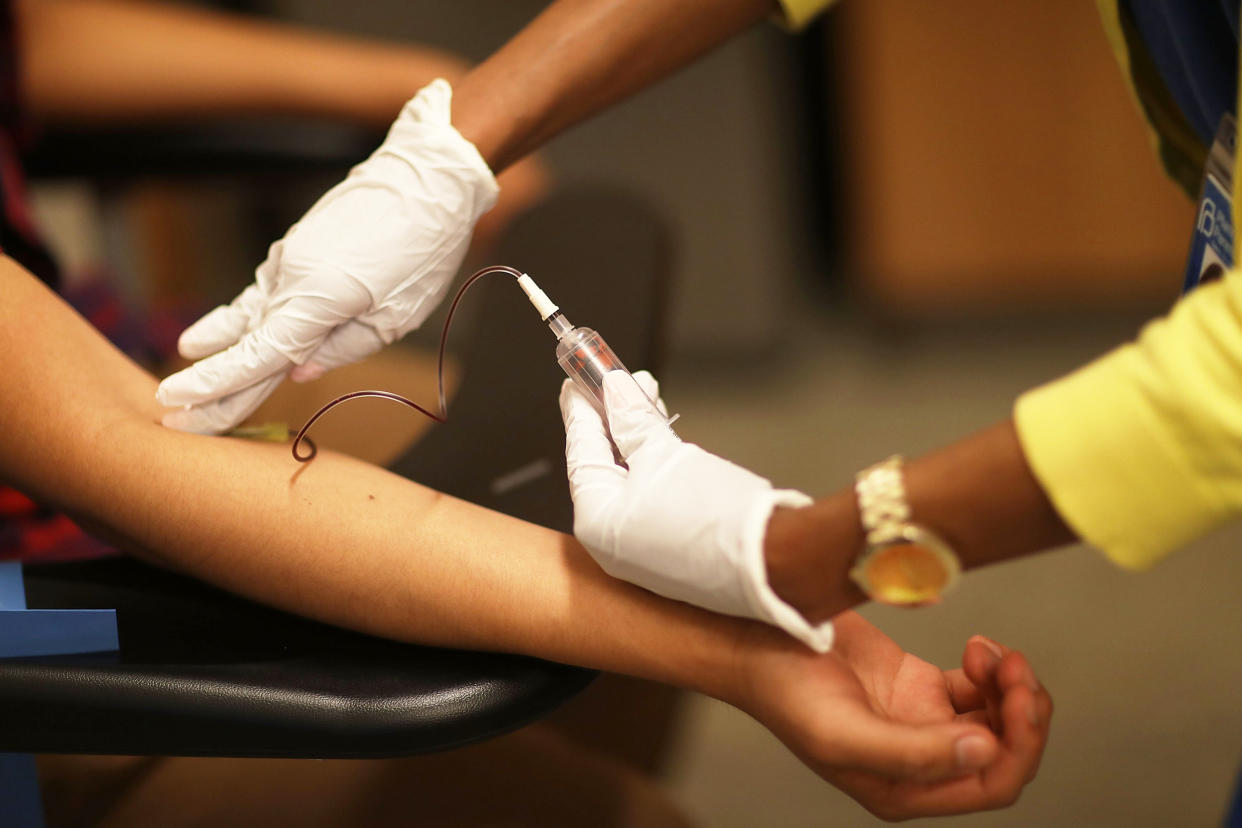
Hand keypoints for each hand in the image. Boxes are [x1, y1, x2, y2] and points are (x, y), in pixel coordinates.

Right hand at [157, 79, 497, 432]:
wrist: (427, 176)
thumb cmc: (423, 248)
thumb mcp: (396, 315)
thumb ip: (342, 349)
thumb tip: (296, 372)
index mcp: (315, 299)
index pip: (256, 357)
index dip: (215, 386)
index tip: (176, 407)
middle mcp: (290, 278)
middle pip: (246, 343)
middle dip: (210, 384)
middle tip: (173, 414)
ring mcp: (288, 261)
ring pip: (249, 317)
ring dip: (219, 349)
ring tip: (183, 377)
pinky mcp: (295, 249)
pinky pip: (261, 295)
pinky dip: (236, 319)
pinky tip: (210, 336)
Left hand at [560, 369, 832, 650]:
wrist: (775, 563)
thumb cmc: (715, 518)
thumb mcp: (665, 456)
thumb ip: (633, 422)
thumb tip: (614, 390)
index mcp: (596, 522)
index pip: (581, 452)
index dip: (581, 410)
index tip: (576, 381)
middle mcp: (613, 543)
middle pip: (606, 466)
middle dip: (615, 418)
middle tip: (617, 380)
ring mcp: (644, 551)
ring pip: (632, 480)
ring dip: (639, 436)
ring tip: (647, 396)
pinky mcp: (675, 552)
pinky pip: (654, 499)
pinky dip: (656, 465)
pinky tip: (665, 438)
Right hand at [738, 613, 1051, 819]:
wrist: (755, 638)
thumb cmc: (783, 690)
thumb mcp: (842, 733)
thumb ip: (915, 753)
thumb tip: (985, 752)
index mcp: (903, 788)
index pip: (990, 784)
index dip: (1018, 747)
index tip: (1018, 699)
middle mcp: (919, 761)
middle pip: (1004, 751)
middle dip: (1021, 713)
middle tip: (1017, 670)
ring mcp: (921, 721)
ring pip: (997, 718)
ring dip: (1009, 686)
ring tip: (993, 653)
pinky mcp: (919, 685)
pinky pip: (977, 686)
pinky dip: (989, 666)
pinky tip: (977, 646)